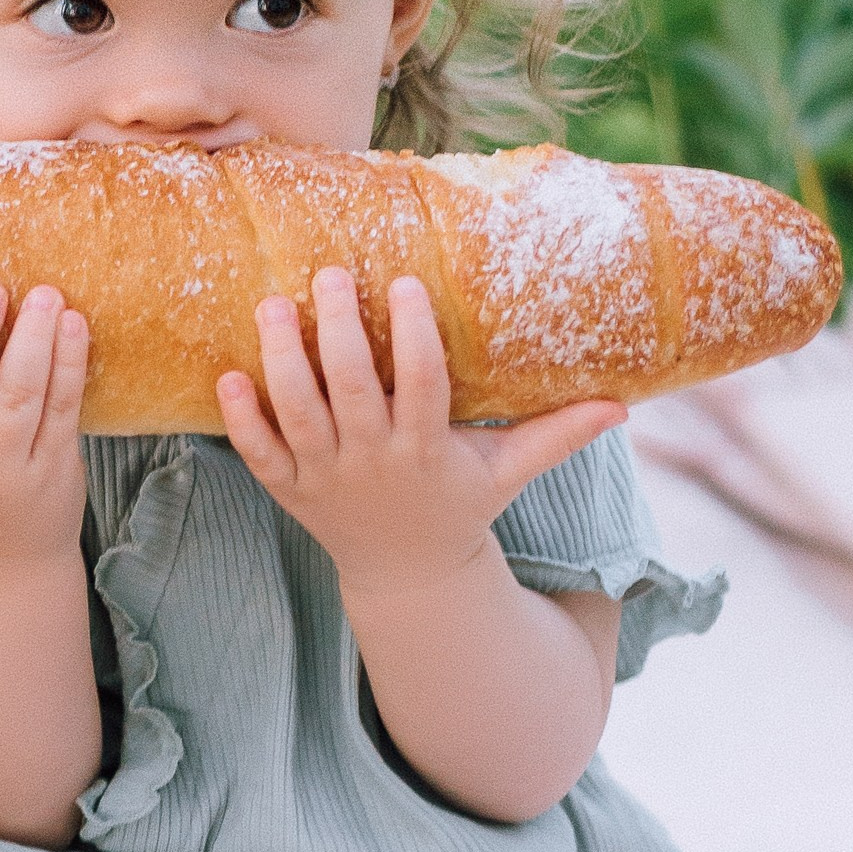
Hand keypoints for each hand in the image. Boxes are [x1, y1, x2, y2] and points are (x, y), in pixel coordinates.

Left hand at [215, 269, 624, 602]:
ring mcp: (324, 478)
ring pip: (296, 415)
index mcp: (426, 452)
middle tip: (329, 274)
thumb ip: (559, 436)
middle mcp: (372, 463)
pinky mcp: (288, 491)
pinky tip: (226, 374)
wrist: (408, 576)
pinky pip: (258, 454)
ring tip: (273, 304)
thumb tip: (626, 406)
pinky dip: (240, 419)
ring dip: (281, 360)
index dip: (412, 337)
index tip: (405, 284)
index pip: (422, 387)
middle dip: (337, 333)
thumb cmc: (460, 505)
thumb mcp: (509, 474)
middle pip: (350, 392)